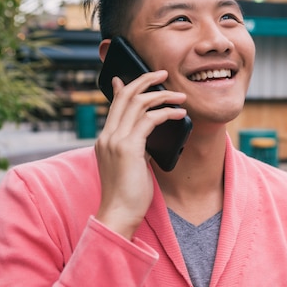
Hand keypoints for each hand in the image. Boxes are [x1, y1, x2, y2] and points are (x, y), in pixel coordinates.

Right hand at [94, 70, 186, 238]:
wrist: (119, 214)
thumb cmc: (128, 195)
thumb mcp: (131, 166)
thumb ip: (135, 149)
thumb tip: (147, 140)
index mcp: (105, 139)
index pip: (114, 105)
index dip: (123, 87)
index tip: (129, 76)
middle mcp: (107, 136)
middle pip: (125, 96)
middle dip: (145, 80)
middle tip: (163, 73)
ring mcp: (116, 140)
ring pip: (138, 103)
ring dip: (162, 95)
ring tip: (180, 96)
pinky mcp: (129, 147)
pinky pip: (150, 119)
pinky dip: (167, 112)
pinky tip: (180, 114)